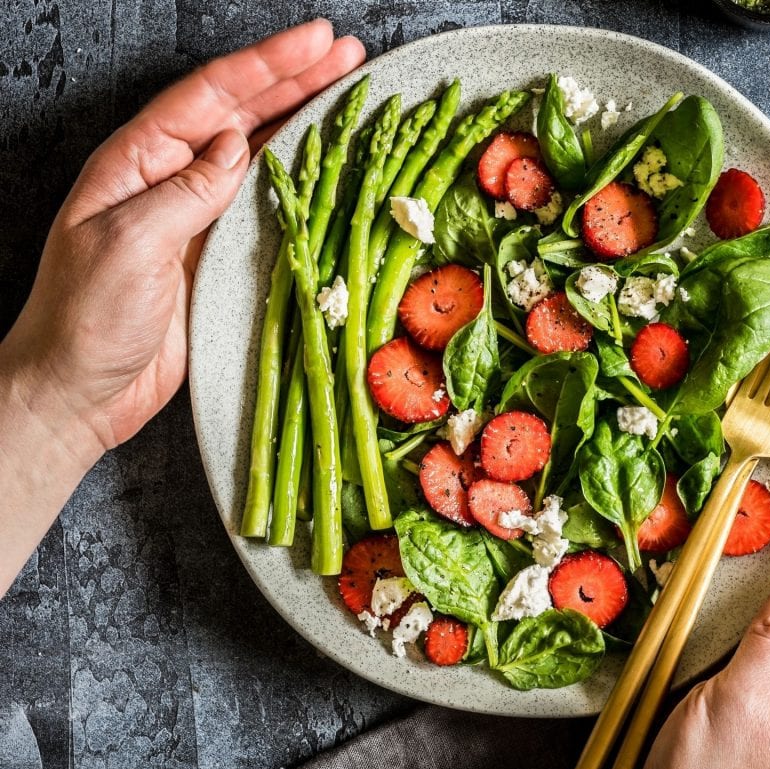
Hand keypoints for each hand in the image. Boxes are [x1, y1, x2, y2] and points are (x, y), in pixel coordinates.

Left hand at [2, 20, 363, 449]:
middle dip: (295, 78)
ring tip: (348, 89)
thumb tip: (235, 148)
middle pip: (240, 113)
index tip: (317, 41)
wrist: (82, 387)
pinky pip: (267, 204)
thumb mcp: (129, 244)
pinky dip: (301, 179)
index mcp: (137, 161)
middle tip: (349, 53)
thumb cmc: (86, 318)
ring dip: (303, 119)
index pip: (210, 96)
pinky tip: (328, 162)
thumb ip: (185, 192)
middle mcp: (169, 178)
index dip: (266, 64)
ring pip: (259, 152)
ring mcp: (197, 215)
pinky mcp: (218, 252)